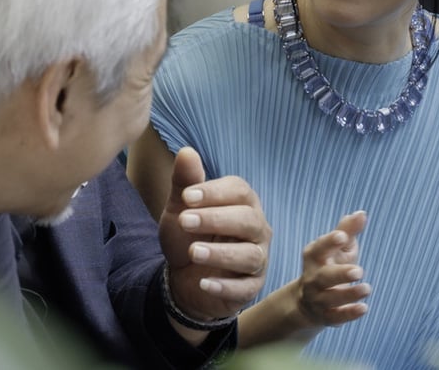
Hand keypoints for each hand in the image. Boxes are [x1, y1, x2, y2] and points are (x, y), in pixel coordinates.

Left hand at [159, 146, 271, 321]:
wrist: (184, 277)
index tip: (186, 196)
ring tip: (193, 252)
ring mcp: (257, 259)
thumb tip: (186, 151)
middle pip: (248, 220)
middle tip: (185, 221)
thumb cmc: (189, 235)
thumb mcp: (181, 209)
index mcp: (244, 204)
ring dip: (221, 253)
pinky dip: (225, 286)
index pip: (240, 191)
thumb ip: (184, 182)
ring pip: (250, 255)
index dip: (214, 192)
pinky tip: (203, 282)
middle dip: (216, 219)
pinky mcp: (251, 287)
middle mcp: (257, 229)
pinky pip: (245, 287)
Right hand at [295, 211, 370, 327]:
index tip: (342, 236)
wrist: (309, 302)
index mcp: (314, 257)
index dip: (329, 242)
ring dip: (349, 294)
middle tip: (359, 271)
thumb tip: (362, 213)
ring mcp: (318, 299)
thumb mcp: (338, 248)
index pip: (319, 248)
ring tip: (367, 288)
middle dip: (341, 274)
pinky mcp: (326, 316)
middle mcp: (312, 278)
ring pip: (330, 298)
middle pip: (324, 277)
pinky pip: (336, 317)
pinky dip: (349, 314)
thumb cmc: (330, 266)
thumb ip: (348, 230)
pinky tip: (364, 308)